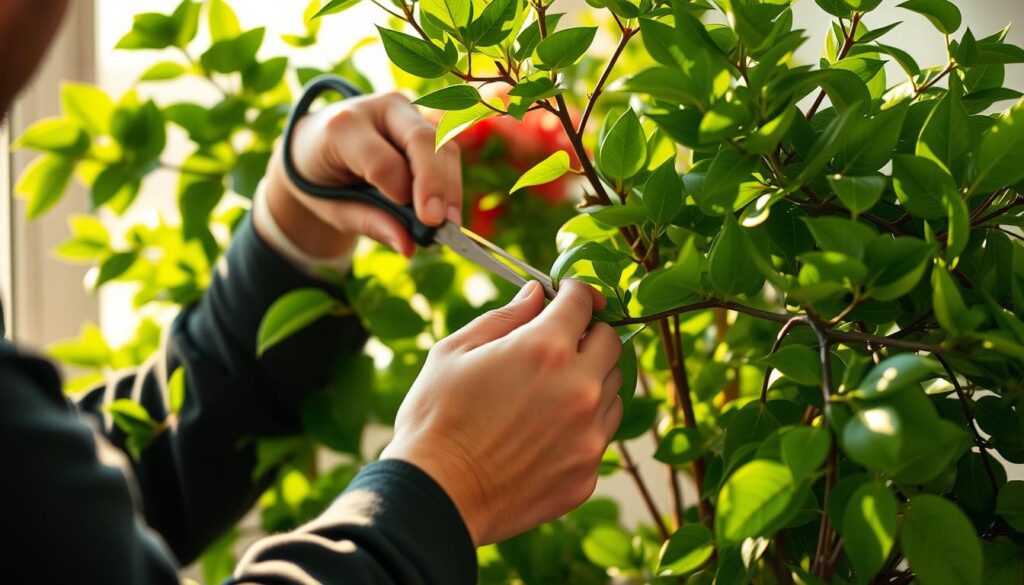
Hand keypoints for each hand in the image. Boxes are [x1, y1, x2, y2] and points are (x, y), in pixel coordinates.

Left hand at [257, 92, 462, 259]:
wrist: (314, 144)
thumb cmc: (321, 178)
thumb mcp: (331, 207)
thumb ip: (368, 222)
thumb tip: (409, 246)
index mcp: (342, 126)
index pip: (381, 160)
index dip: (401, 191)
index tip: (417, 222)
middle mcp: (378, 108)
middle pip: (421, 140)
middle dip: (437, 183)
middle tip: (442, 222)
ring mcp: (404, 111)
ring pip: (442, 143)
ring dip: (451, 185)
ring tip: (450, 223)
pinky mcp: (422, 120)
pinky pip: (446, 148)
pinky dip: (451, 180)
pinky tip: (449, 209)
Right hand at [381, 280, 623, 545]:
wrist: (436, 497)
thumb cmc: (435, 420)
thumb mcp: (455, 352)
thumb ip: (505, 317)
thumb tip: (536, 294)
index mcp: (545, 349)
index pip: (582, 302)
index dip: (573, 293)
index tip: (567, 297)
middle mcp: (579, 388)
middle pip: (612, 343)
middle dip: (587, 335)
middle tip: (558, 344)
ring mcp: (589, 435)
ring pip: (613, 389)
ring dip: (590, 380)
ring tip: (548, 393)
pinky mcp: (588, 473)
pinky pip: (601, 434)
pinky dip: (583, 425)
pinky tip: (544, 432)